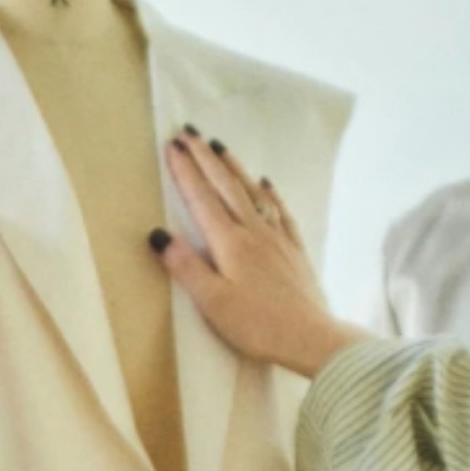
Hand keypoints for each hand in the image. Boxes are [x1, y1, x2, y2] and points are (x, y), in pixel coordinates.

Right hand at [150, 130, 369, 377]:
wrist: (311, 338)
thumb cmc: (257, 325)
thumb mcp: (212, 302)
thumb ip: (186, 266)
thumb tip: (158, 235)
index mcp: (229, 242)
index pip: (202, 198)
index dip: (186, 171)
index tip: (173, 146)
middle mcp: (253, 231)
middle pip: (226, 186)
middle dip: (206, 158)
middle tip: (190, 132)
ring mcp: (277, 238)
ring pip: (252, 192)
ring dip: (234, 167)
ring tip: (219, 146)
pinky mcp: (294, 250)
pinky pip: (280, 211)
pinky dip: (269, 193)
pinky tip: (266, 184)